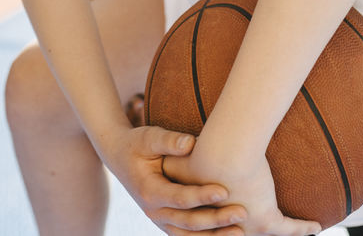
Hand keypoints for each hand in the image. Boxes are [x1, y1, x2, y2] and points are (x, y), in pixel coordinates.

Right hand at [103, 125, 247, 234]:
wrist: (120, 157)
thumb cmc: (138, 144)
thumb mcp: (149, 137)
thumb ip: (169, 141)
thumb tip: (191, 143)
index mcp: (149, 191)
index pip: (179, 198)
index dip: (202, 196)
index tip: (225, 191)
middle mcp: (154, 212)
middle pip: (188, 222)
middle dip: (216, 220)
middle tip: (242, 213)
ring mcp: (160, 220)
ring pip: (189, 235)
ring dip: (215, 235)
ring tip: (241, 231)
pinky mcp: (168, 222)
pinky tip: (228, 235)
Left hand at [163, 152, 320, 235]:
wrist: (223, 154)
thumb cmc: (200, 155)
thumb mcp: (177, 163)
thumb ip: (172, 163)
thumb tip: (162, 156)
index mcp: (204, 217)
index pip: (212, 227)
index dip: (221, 225)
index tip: (234, 223)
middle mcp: (226, 225)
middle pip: (237, 233)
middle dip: (244, 232)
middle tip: (254, 227)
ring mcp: (246, 226)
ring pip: (266, 233)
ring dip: (281, 231)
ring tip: (298, 230)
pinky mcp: (266, 220)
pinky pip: (288, 228)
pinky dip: (301, 228)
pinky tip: (315, 226)